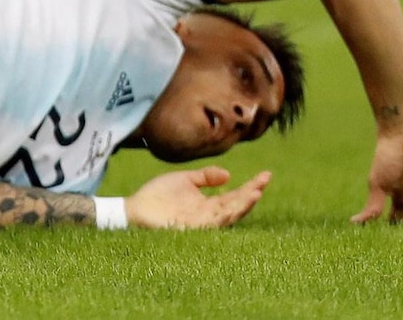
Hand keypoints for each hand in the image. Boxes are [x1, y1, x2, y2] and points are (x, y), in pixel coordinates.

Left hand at [127, 167, 271, 229]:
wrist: (136, 208)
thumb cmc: (158, 194)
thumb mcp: (184, 180)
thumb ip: (205, 177)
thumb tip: (229, 175)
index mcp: (209, 204)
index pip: (235, 195)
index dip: (251, 186)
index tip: (266, 175)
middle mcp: (210, 215)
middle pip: (237, 205)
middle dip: (252, 194)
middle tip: (265, 181)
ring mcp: (203, 223)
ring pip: (229, 215)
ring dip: (243, 205)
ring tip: (256, 192)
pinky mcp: (194, 228)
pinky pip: (213, 223)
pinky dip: (225, 215)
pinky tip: (234, 206)